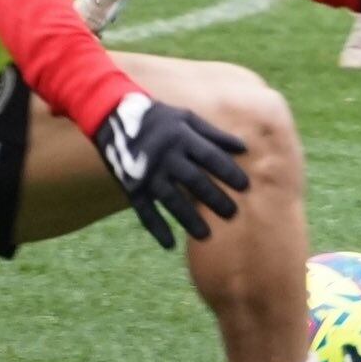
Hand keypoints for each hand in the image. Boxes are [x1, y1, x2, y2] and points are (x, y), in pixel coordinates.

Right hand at [91, 91, 249, 250]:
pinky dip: (156, 228)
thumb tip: (244, 147)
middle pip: (194, 180)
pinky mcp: (131, 187)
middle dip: (214, 198)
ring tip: (206, 236)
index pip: (210, 156)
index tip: (245, 186)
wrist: (115, 117)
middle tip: (232, 214)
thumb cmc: (161, 118)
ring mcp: (147, 173)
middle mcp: (165, 156)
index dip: (228, 171)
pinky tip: (169, 244)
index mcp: (181, 137)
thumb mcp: (187, 118)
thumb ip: (214, 134)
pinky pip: (144, 211)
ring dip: (189, 219)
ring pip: (171, 199)